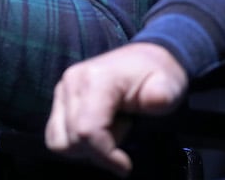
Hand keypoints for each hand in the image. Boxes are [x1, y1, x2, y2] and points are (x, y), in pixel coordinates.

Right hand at [44, 42, 187, 177]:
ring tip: (110, 133)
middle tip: (124, 136)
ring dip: (85, 148)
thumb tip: (156, 101)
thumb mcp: (168, 84)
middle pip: (72, 139)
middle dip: (99, 151)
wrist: (144, 58)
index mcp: (95, 79)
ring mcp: (62, 90)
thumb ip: (162, 94)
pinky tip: (99, 132)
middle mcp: (72, 82)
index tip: (126, 166)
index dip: (105, 155)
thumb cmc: (157, 75)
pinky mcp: (60, 99)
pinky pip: (56, 134)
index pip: (87, 130)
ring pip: (59, 141)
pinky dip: (75, 143)